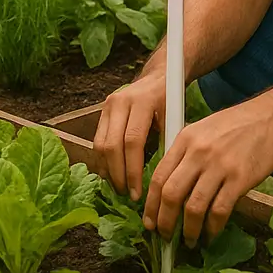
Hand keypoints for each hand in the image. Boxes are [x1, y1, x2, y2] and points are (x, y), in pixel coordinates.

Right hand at [93, 70, 166, 198]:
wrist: (158, 78)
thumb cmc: (170, 101)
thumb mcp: (175, 118)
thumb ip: (167, 142)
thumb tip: (160, 178)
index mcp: (141, 102)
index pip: (132, 142)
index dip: (132, 170)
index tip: (138, 192)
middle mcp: (120, 101)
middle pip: (112, 146)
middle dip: (118, 175)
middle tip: (126, 195)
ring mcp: (108, 105)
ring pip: (100, 145)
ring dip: (108, 170)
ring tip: (119, 188)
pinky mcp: (102, 111)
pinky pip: (97, 141)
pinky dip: (103, 161)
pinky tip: (112, 175)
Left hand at [142, 95, 272, 245]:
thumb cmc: (238, 124)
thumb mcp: (203, 130)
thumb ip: (185, 153)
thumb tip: (170, 185)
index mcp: (184, 139)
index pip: (158, 177)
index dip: (150, 204)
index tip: (148, 221)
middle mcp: (198, 152)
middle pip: (170, 194)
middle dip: (163, 221)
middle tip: (164, 236)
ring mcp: (219, 165)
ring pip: (193, 206)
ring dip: (188, 230)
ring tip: (188, 241)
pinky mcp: (240, 178)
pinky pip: (220, 210)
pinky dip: (212, 228)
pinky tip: (211, 235)